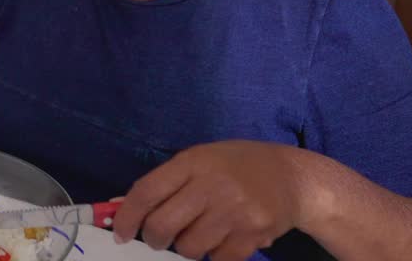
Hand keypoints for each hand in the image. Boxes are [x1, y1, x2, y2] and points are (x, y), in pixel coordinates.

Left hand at [112, 140, 314, 260]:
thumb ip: (164, 183)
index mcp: (194, 161)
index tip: (120, 233)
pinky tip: (223, 238)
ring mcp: (235, 211)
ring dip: (186, 247)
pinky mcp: (253, 235)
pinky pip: (217, 260)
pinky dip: (214, 256)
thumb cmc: (236, 166)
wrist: (292, 177)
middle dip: (154, 238)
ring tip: (199, 231)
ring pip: (189, 248)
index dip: (127, 216)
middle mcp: (213, 185)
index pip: (147, 191)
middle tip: (159, 237)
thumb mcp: (199, 160)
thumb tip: (121, 208)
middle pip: (163, 225)